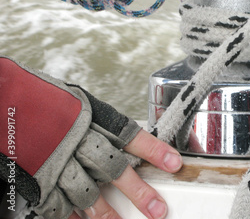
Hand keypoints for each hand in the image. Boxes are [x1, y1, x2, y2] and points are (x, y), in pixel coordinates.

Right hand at [0, 56, 181, 218]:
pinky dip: (74, 217)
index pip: (131, 136)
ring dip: (109, 214)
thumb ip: (101, 121)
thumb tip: (124, 138)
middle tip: (157, 210)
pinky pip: (59, 205)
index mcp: (91, 118)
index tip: (174, 164)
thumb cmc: (43, 100)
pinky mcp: (38, 181)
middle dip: (139, 192)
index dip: (155, 151)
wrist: (2, 101)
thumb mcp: (79, 102)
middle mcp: (77, 142)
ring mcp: (57, 164)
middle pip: (115, 171)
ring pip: (89, 195)